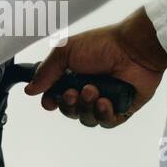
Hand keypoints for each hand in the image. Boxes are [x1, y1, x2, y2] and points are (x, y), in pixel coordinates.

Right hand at [25, 8, 166, 127]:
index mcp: (73, 76)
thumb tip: (29, 89)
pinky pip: (107, 122)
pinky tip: (105, 102)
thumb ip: (45, 71)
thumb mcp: (65, 51)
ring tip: (93, 91)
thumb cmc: (104, 44)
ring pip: (87, 119)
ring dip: (86, 107)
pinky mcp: (123, 108)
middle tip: (75, 92)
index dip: (51, 102)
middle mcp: (88, 89)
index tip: (50, 101)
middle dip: (69, 104)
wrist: (136, 47)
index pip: (56, 98)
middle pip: (70, 111)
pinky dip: (104, 115)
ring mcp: (106, 100)